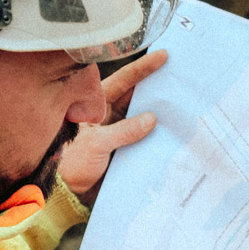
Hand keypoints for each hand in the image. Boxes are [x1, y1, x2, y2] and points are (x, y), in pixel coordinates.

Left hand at [58, 50, 168, 203]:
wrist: (66, 193)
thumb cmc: (71, 163)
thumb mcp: (96, 144)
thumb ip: (124, 130)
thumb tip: (152, 118)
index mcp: (96, 105)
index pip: (123, 81)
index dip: (143, 68)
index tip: (162, 56)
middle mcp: (108, 114)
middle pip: (136, 96)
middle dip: (156, 87)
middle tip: (179, 77)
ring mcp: (117, 131)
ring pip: (142, 116)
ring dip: (159, 112)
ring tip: (182, 103)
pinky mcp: (124, 148)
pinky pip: (144, 137)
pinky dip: (157, 135)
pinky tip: (173, 131)